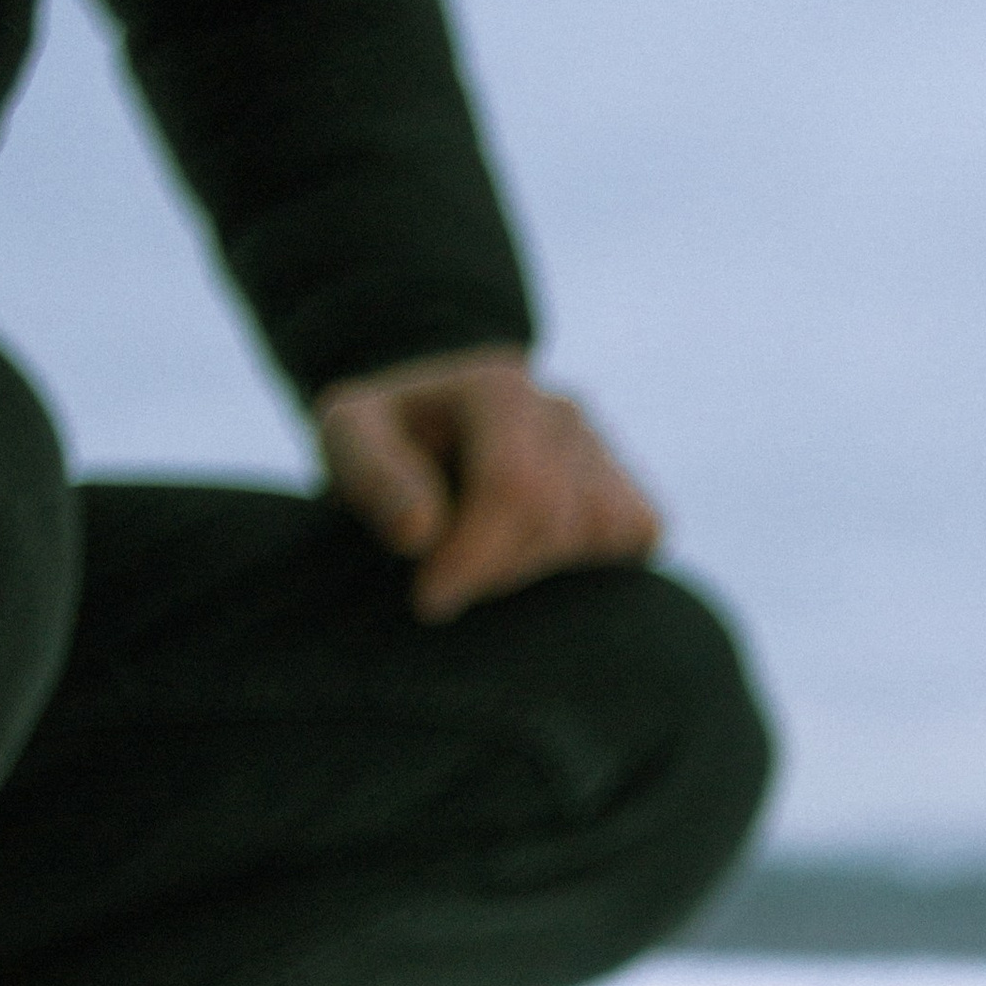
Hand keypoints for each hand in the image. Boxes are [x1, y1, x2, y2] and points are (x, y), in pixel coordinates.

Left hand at [313, 347, 662, 624]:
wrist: (436, 436)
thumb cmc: (389, 441)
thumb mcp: (349, 437)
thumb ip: (371, 474)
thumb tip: (420, 532)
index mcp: (498, 386)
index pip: (515, 488)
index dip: (475, 557)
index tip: (429, 599)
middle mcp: (564, 409)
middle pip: (554, 521)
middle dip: (497, 572)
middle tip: (446, 585)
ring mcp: (607, 452)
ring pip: (597, 537)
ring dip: (535, 575)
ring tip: (484, 562)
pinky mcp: (632, 496)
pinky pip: (636, 540)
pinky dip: (589, 570)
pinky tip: (534, 562)